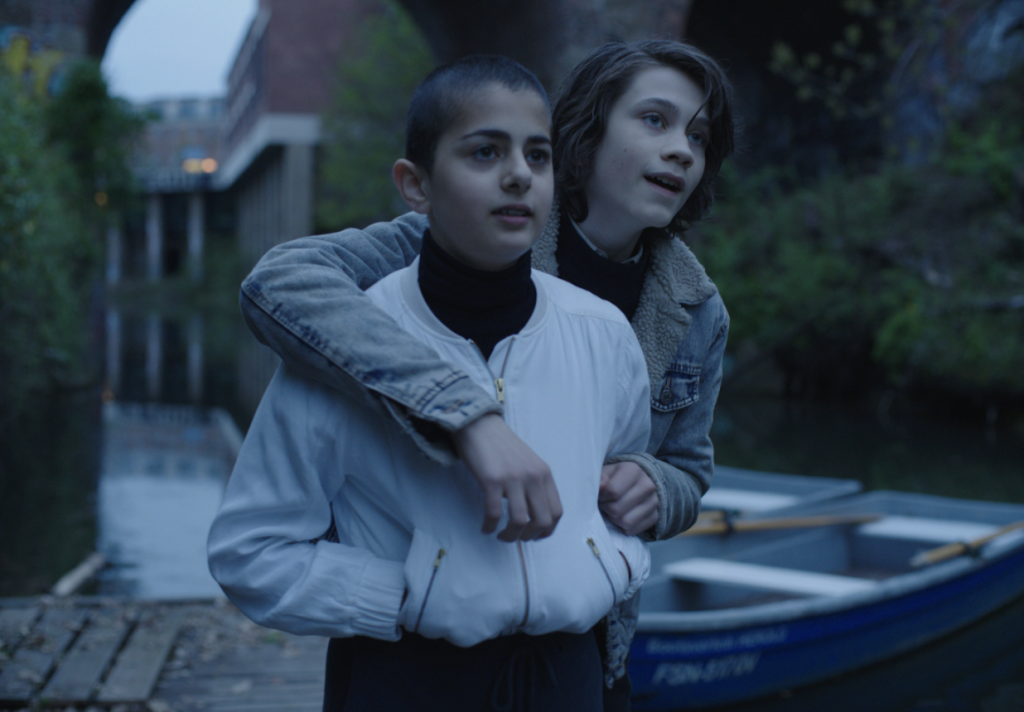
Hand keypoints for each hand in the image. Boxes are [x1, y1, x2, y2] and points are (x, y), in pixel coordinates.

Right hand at [452, 414, 562, 541]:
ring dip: (510, 536)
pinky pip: (494, 513)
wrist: (479, 425)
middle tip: (516, 538)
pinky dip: (489, 526)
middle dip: (529, 537)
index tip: (534, 536)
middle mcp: (533, 476)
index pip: (557, 512)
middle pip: (542, 521)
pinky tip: (485, 527)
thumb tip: (534, 516)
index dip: (547, 530)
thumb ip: (535, 485)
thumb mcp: (528, 463)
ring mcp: (513, 478)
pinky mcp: (492, 480)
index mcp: (544, 474)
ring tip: (500, 535)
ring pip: (520, 521)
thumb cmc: (501, 446)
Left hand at [599, 461, 658, 535]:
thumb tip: (601, 486)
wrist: (634, 483)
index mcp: (634, 470)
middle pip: (617, 509)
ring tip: (612, 510)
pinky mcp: (655, 516)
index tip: (600, 495)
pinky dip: (623, 527)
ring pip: (625, 522)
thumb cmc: (614, 478)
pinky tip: (622, 516)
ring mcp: (654, 502)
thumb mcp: (605, 473)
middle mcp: (648, 485)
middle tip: (605, 503)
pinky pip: (633, 530)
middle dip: (606, 508)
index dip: (601, 497)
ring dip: (614, 519)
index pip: (612, 492)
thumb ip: (600, 478)